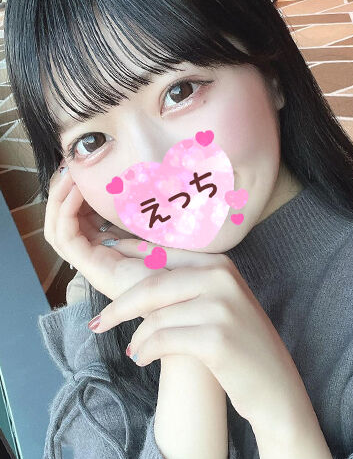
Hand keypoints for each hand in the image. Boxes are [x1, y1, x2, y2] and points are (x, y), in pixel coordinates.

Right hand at [44, 163, 219, 306]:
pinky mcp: (93, 269)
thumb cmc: (184, 262)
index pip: (81, 216)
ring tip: (67, 174)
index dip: (76, 190)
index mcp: (112, 245)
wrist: (189, 294)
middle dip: (61, 191)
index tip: (81, 165)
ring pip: (58, 229)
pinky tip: (77, 191)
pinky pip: (65, 238)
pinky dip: (66, 212)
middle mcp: (98, 255)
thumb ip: (149, 209)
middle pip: (64, 221)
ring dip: (58, 199)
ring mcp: (93, 263)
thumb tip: (146, 180)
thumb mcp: (164, 227)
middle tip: (66, 164)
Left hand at [89, 240, 309, 434]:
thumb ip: (186, 281)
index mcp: (220, 264)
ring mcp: (221, 307)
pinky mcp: (216, 339)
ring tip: (136, 350)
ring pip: (155, 317)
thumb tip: (134, 264)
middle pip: (152, 285)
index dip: (128, 259)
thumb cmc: (240, 344)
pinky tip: (143, 358)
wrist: (275, 387)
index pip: (162, 255)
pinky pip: (162, 341)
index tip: (105, 268)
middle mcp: (221, 278)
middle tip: (99, 323)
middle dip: (119, 306)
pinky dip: (146, 351)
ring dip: (138, 338)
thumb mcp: (220, 302)